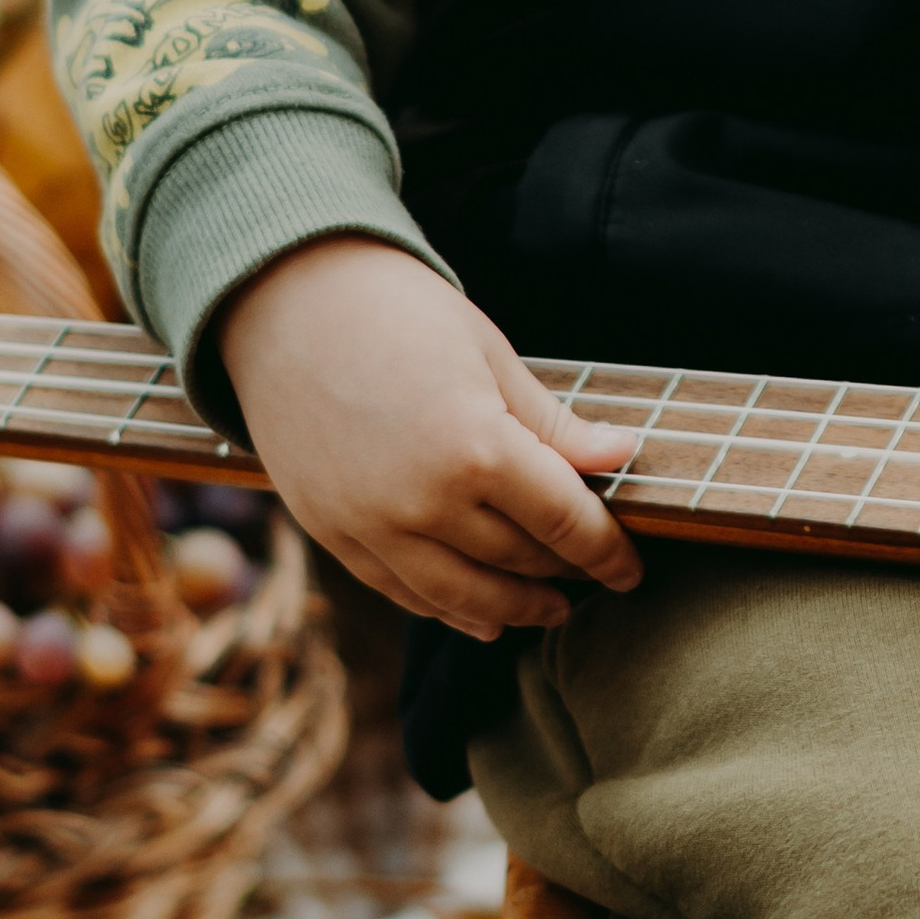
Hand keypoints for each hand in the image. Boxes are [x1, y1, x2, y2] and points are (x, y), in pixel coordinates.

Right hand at [218, 237, 641, 637]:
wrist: (286, 302)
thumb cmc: (401, 315)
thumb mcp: (491, 357)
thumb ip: (553, 424)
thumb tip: (623, 456)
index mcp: (476, 449)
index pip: (565, 523)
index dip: (607, 552)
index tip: (632, 570)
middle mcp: (423, 502)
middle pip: (519, 560)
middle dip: (567, 571)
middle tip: (596, 574)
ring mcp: (371, 527)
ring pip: (463, 595)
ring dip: (515, 607)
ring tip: (551, 609)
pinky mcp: (331, 534)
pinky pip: (402, 592)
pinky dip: (449, 610)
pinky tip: (483, 616)